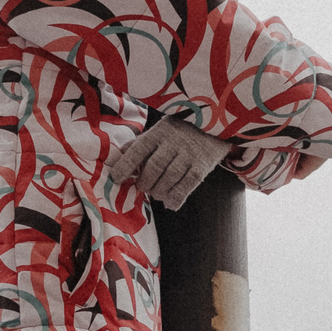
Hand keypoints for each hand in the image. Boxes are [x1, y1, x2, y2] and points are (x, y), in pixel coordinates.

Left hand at [107, 117, 227, 210]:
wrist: (215, 126)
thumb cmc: (180, 131)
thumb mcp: (160, 130)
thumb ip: (140, 144)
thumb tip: (119, 156)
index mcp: (159, 132)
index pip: (138, 150)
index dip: (125, 166)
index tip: (116, 178)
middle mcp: (173, 142)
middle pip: (153, 169)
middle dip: (144, 183)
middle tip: (143, 187)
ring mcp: (189, 154)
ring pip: (169, 180)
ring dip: (158, 192)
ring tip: (156, 193)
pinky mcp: (202, 166)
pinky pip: (186, 187)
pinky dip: (175, 198)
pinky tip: (170, 203)